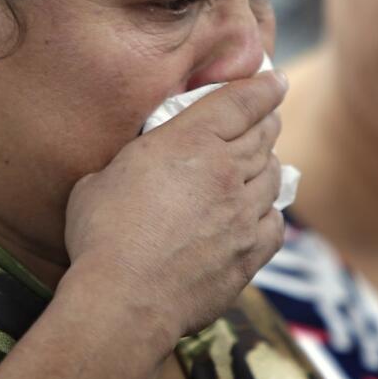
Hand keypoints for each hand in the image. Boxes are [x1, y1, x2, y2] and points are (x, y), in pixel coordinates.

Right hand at [63, 69, 286, 344]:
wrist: (124, 299)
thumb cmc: (102, 234)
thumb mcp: (102, 177)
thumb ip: (132, 162)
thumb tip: (134, 166)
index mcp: (189, 141)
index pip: (239, 102)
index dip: (262, 87)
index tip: (275, 79)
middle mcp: (225, 171)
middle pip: (262, 136)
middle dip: (267, 121)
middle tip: (267, 116)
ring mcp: (242, 214)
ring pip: (272, 177)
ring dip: (269, 164)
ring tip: (262, 162)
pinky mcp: (248, 255)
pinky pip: (275, 224)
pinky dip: (271, 212)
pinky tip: (262, 213)